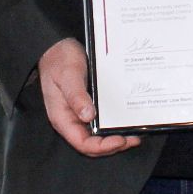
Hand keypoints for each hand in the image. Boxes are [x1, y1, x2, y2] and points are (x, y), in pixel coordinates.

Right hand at [35, 39, 142, 157]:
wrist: (57, 46)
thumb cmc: (59, 60)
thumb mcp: (68, 76)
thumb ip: (76, 96)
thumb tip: (88, 115)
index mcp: (63, 118)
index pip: (82, 143)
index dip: (102, 147)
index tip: (121, 140)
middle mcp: (71, 120)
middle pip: (93, 144)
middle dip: (114, 146)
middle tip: (134, 138)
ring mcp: (79, 114)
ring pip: (98, 136)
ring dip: (116, 138)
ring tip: (135, 134)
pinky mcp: (88, 106)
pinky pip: (101, 122)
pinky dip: (114, 125)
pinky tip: (127, 120)